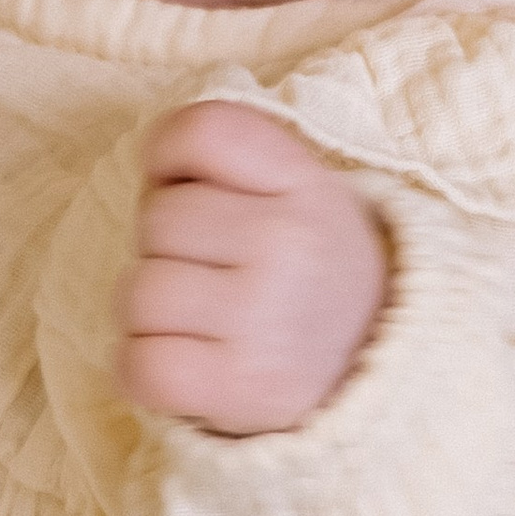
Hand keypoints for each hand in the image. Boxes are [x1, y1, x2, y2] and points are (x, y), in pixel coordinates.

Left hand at [119, 102, 387, 436]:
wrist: (377, 372)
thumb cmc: (311, 275)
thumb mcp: (303, 194)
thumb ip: (233, 161)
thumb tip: (150, 168)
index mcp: (306, 184)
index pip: (204, 130)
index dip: (168, 155)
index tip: (184, 187)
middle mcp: (288, 242)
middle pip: (156, 218)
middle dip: (167, 248)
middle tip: (213, 275)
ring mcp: (264, 316)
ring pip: (138, 293)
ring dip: (153, 315)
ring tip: (203, 324)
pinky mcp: (241, 385)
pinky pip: (139, 364)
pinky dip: (144, 370)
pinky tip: (186, 363)